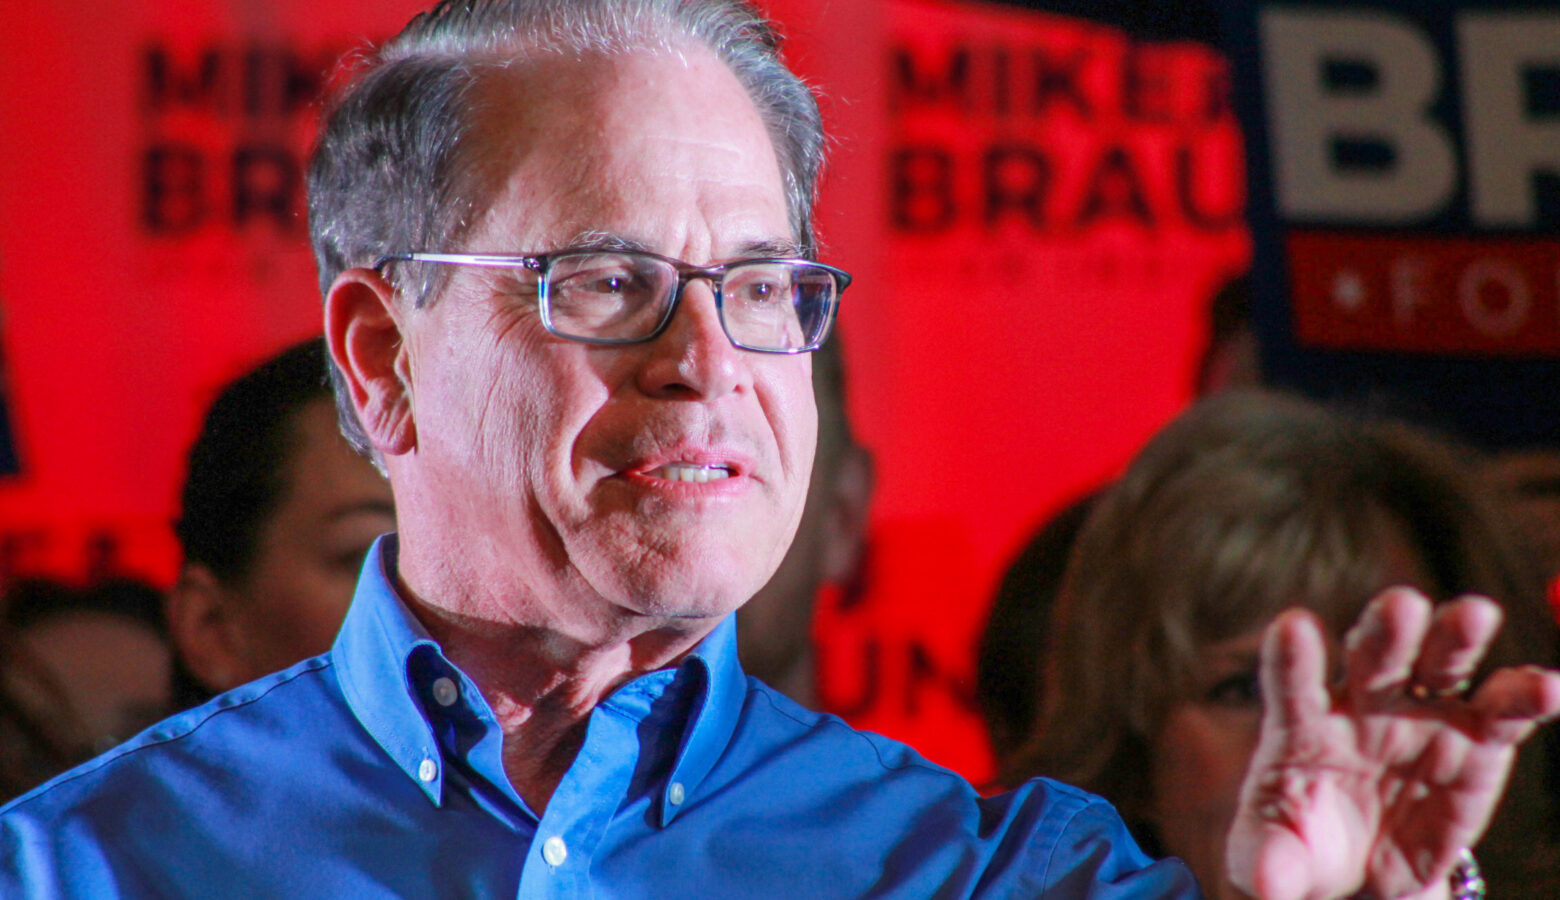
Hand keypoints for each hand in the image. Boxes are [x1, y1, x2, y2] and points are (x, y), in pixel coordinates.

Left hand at [1226, 588, 1559, 899]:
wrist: (1365, 871)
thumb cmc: (1305, 845)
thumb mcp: (1276, 855)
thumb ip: (1269, 860)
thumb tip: (1267, 884)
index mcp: (1302, 723)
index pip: (1292, 682)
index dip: (1293, 656)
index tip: (1293, 627)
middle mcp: (1363, 704)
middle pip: (1373, 653)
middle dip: (1386, 628)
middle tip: (1400, 605)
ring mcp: (1422, 714)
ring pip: (1440, 663)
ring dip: (1455, 635)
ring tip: (1474, 613)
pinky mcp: (1477, 741)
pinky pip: (1504, 712)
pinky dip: (1527, 694)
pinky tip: (1547, 684)